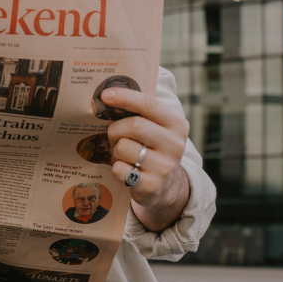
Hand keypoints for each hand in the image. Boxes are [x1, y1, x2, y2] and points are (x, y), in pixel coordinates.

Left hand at [103, 88, 190, 231]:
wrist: (166, 186)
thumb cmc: (153, 148)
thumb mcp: (156, 128)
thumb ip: (140, 112)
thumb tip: (108, 96)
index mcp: (177, 125)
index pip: (149, 104)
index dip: (125, 97)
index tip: (105, 95)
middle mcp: (175, 145)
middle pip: (134, 125)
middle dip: (116, 129)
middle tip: (113, 135)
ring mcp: (164, 167)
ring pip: (124, 148)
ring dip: (116, 150)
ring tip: (123, 155)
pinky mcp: (151, 186)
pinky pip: (119, 169)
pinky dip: (117, 168)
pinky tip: (127, 170)